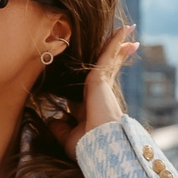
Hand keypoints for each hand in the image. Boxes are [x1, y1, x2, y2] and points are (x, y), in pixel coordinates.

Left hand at [55, 24, 137, 154]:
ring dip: (118, 44)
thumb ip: (59, 127)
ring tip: (127, 29)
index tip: (104, 66)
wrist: (101, 148)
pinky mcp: (101, 78)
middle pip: (108, 68)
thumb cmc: (87, 147)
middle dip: (116, 56)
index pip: (96, 85)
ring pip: (111, 59)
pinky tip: (122, 30)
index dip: (100, 75)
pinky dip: (114, 42)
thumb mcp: (67, 137)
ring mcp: (103, 85)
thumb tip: (50, 119)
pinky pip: (108, 54)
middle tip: (126, 44)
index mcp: (92, 106)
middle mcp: (99, 93)